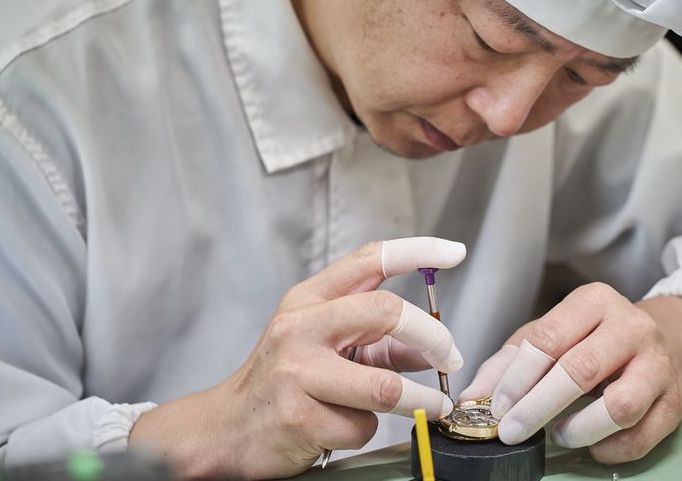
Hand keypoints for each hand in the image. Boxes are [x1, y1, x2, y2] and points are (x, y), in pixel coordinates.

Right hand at [129, 237, 466, 478]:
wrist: (226, 428)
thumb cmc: (283, 381)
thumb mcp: (324, 345)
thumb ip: (377, 339)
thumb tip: (433, 348)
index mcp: (310, 299)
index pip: (370, 259)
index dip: (418, 250)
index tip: (454, 252)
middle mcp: (301, 327)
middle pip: (387, 313)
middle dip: (434, 338)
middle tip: (452, 359)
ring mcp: (297, 372)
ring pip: (385, 385)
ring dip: (419, 401)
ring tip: (432, 406)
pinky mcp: (299, 417)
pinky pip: (362, 426)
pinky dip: (366, 430)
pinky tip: (345, 427)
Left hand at [459, 283, 681, 463]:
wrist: (666, 343)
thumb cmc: (594, 340)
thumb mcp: (550, 334)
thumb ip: (509, 362)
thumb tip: (472, 397)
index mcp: (593, 301)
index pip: (548, 337)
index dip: (517, 377)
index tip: (497, 406)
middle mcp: (631, 327)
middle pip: (581, 369)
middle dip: (538, 406)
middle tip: (513, 431)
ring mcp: (658, 364)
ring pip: (620, 406)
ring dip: (580, 429)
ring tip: (559, 434)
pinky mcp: (674, 400)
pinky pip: (641, 435)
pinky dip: (610, 449)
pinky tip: (592, 446)